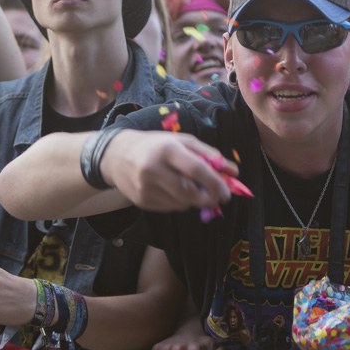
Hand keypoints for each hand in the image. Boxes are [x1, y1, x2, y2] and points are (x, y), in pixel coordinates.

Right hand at [102, 130, 235, 211]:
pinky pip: (170, 208)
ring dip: (192, 199)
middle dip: (207, 198)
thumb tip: (233, 172)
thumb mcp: (181, 141)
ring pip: (182, 203)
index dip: (215, 183)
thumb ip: (208, 155)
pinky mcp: (142, 202)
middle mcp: (154, 169)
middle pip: (189, 192)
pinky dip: (178, 202)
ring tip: (187, 186)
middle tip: (215, 197)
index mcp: (167, 149)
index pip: (196, 170)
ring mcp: (146, 188)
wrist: (116, 156)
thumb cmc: (155, 145)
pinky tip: (172, 190)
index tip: (227, 193)